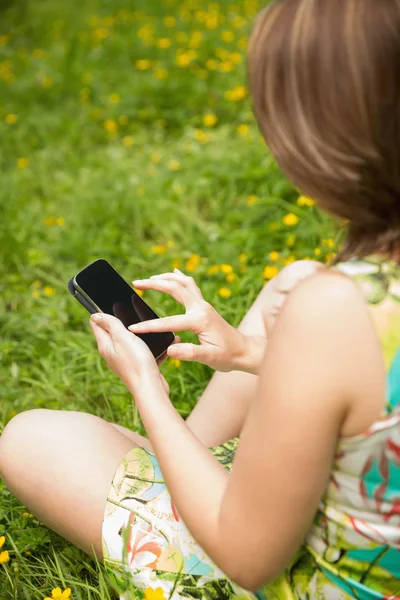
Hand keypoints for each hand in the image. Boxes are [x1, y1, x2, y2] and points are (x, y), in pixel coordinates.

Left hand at [89, 313, 170, 395]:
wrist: (151, 388)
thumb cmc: (136, 362)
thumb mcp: (122, 338)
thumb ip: (110, 325)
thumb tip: (95, 315)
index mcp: (106, 346)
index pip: (97, 325)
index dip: (100, 312)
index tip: (108, 302)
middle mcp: (113, 354)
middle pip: (114, 332)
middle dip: (123, 321)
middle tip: (132, 311)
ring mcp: (126, 361)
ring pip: (132, 342)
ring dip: (141, 334)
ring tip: (151, 326)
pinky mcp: (139, 366)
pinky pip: (146, 352)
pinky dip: (154, 347)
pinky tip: (165, 343)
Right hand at [129, 269, 255, 372]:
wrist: (245, 351)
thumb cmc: (228, 356)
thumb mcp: (209, 358)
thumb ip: (190, 353)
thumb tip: (170, 349)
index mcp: (200, 320)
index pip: (169, 322)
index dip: (149, 326)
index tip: (132, 328)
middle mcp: (201, 308)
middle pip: (175, 288)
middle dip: (154, 284)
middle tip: (136, 283)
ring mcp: (203, 305)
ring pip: (183, 282)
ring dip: (165, 277)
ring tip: (149, 279)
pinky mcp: (204, 306)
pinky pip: (190, 286)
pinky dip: (179, 278)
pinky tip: (172, 272)